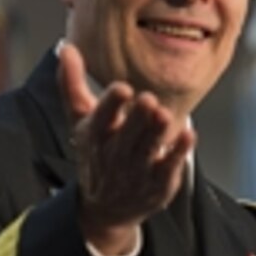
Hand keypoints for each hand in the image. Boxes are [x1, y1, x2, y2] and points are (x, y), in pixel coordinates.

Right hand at [58, 43, 195, 255]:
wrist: (105, 207)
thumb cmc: (96, 153)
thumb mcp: (80, 120)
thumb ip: (72, 84)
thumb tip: (66, 47)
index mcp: (95, 135)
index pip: (101, 118)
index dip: (111, 104)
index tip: (121, 89)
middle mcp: (115, 154)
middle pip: (127, 135)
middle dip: (138, 119)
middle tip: (149, 101)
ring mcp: (137, 170)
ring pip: (148, 149)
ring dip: (157, 132)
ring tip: (164, 116)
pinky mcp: (158, 183)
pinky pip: (169, 167)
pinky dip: (178, 152)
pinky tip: (189, 136)